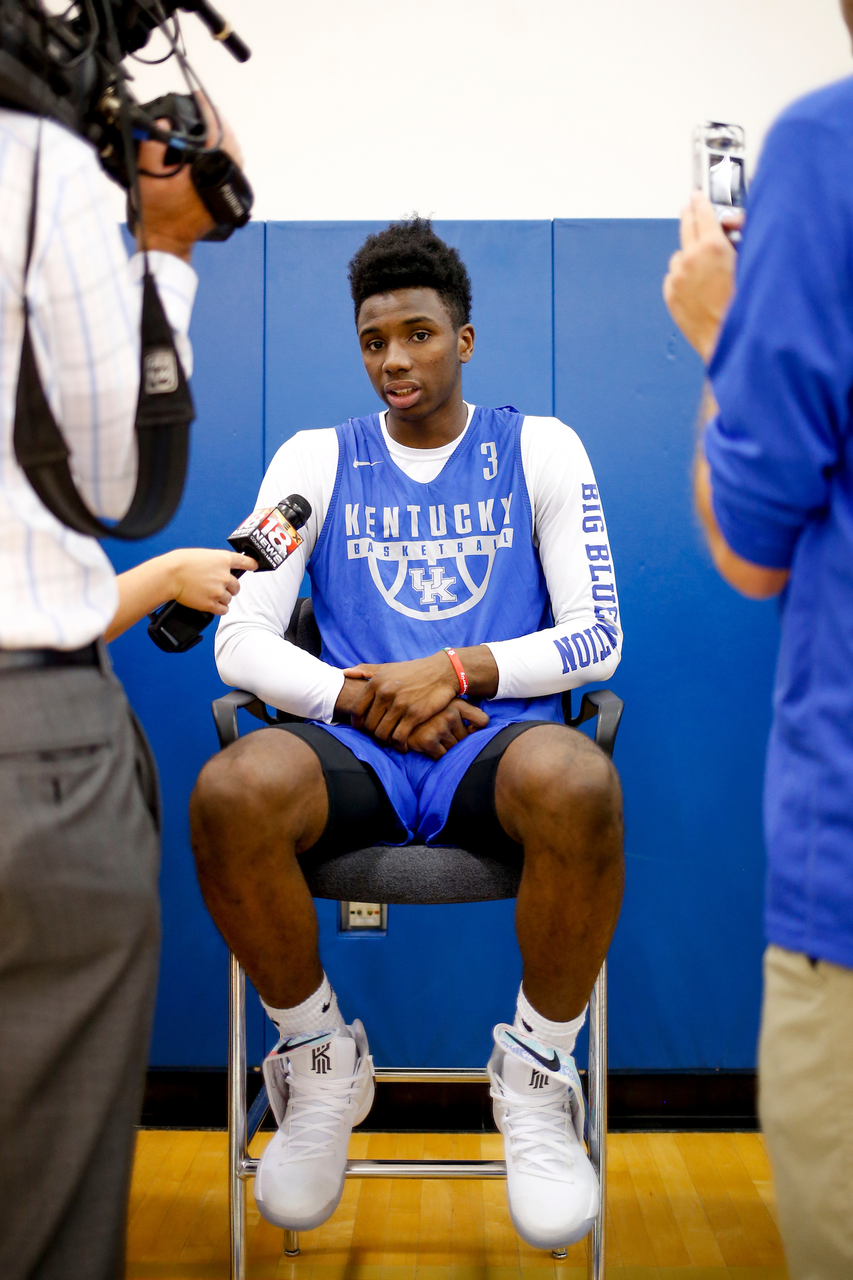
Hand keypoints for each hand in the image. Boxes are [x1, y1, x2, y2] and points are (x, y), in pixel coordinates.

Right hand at [135, 93, 243, 262]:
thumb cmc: (156, 212)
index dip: (207, 111)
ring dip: (222, 138)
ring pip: (234, 156)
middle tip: (205, 109)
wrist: (166, 241)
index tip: (199, 97)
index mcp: (205, 172)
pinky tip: (211, 149)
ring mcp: (224, 190)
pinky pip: (229, 168)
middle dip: (218, 122)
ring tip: (208, 124)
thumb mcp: (146, 175)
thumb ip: (152, 146)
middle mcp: (220, 180)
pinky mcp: (223, 196)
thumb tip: (164, 123)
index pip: (215, 133)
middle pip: (230, 142)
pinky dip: (223, 154)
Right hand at [167, 548, 256, 614]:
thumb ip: (217, 563)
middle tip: (218, 587)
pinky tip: (212, 604)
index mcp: (224, 560)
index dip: (251, 564)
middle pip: (237, 586)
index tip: (254, 566)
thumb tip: (222, 570)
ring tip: (209, 594)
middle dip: (230, 588)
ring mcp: (218, 591)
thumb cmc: (182, 562)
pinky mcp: (211, 604)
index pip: (245, 562)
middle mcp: (224, 576)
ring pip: (229, 599)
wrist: (170, 575)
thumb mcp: (204, 555)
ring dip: (222, 598)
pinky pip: (223, 610)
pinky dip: (219, 608)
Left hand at [340, 653, 459, 748]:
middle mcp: (386, 694)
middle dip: (373, 733)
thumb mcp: (388, 667)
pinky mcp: (415, 715)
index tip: (361, 727)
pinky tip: (403, 745)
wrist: (442, 672)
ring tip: (391, 740)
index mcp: (376, 683)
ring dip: (385, 741)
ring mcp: (400, 705)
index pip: (356, 710)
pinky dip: (399, 745)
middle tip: (380, 735)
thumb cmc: (413, 670)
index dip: (357, 723)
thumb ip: (366, 670)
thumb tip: (345, 673)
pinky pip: (399, 738)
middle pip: (369, 725)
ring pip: (382, 733)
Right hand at [406, 699, 489, 758]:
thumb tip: (476, 731)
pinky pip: (442, 756)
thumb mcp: (454, 705)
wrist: (401, 714)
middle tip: (442, 733)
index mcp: (458, 704)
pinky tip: (429, 744)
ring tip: (435, 738)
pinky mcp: (427, 741)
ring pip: (455, 749)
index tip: (468, 729)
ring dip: (448, 748)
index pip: (483, 721)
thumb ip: (473, 714)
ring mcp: (438, 728)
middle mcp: (450, 713)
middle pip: (467, 739)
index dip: (477, 729)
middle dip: (458, 740)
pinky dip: (438, 755)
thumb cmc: (432, 712)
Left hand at [663, 192, 740, 362]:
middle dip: (690, 216)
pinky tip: (698, 286)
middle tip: (691, 210)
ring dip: (690, 255)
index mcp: (711, 247)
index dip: (700, 202)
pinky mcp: (670, 296)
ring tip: (705, 267)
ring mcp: (677, 279)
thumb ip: (739, 239)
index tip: (697, 196)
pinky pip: (674, 277)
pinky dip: (682, 276)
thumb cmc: (744, 306)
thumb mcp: (750, 262)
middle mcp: (690, 260)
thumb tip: (731, 229)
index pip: (702, 213)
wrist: (728, 338)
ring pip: (680, 256)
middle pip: (686, 227)